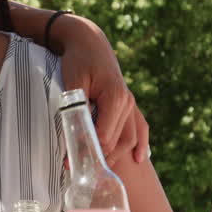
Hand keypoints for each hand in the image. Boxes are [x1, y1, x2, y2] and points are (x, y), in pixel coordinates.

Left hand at [51, 14, 148, 166]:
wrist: (89, 41)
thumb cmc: (78, 59)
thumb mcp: (73, 82)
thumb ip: (75, 107)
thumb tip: (74, 133)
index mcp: (115, 98)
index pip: (105, 136)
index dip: (88, 151)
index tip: (70, 162)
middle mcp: (127, 102)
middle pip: (119, 141)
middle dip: (102, 158)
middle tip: (81, 169)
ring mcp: (130, 103)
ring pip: (130, 137)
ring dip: (117, 155)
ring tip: (100, 170)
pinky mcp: (128, 103)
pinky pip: (140, 126)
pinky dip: (142, 143)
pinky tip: (140, 159)